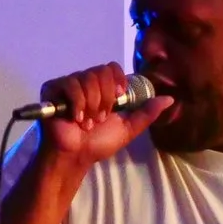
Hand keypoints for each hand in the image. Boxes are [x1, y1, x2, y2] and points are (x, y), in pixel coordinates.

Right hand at [33, 63, 172, 171]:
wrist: (76, 156)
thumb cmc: (98, 143)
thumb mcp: (128, 128)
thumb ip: (147, 113)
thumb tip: (170, 99)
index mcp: (103, 88)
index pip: (112, 67)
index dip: (117, 80)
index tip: (118, 98)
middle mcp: (86, 82)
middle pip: (101, 71)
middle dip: (105, 97)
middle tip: (100, 118)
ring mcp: (68, 84)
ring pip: (87, 78)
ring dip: (91, 104)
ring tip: (88, 122)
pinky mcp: (52, 89)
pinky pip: (70, 84)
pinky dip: (77, 103)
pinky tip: (75, 118)